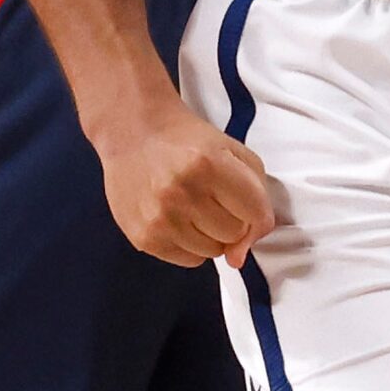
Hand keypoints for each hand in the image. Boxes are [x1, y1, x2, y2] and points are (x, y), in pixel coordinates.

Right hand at [92, 91, 275, 269]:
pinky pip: (188, 260)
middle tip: (213, 196)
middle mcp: (182, 192)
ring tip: (192, 204)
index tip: (248, 205)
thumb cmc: (183, 139)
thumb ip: (256, 193)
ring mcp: (160, 218)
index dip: (257, 210)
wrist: (132, 130)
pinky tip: (177, 216)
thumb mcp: (230, 148)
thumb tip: (242, 253)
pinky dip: (189, 244)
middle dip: (231, 218)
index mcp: (209, 163)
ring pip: (213, 251)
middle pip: (235, 234)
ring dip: (210, 233)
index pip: (256, 213)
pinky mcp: (144, 237)